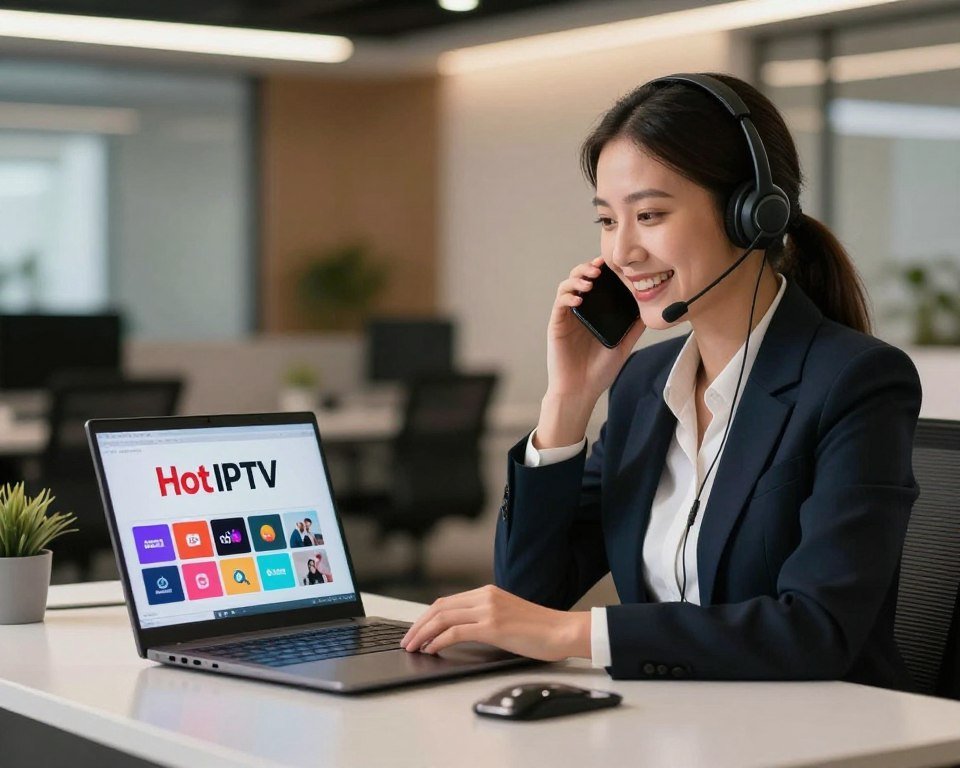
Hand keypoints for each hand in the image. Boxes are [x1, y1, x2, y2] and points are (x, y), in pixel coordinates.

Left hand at [400, 585, 590, 661]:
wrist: (563, 630)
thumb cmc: (540, 629)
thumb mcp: (508, 615)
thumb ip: (486, 617)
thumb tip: (460, 632)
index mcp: (488, 592)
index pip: (446, 601)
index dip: (426, 616)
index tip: (415, 630)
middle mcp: (485, 596)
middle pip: (439, 607)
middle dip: (418, 625)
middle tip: (406, 640)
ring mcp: (489, 610)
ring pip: (443, 618)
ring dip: (423, 633)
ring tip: (413, 646)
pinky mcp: (493, 626)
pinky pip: (456, 632)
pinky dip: (438, 641)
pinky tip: (431, 650)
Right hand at [537, 257, 645, 446]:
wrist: (581, 391)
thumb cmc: (599, 371)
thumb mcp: (623, 346)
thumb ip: (633, 328)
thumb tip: (650, 311)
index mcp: (593, 313)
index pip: (595, 283)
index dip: (601, 270)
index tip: (613, 263)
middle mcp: (579, 312)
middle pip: (578, 279)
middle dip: (587, 268)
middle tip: (600, 267)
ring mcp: (567, 318)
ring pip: (566, 287)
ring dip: (577, 279)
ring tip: (590, 280)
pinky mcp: (556, 326)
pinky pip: (559, 304)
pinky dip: (568, 296)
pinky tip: (579, 298)